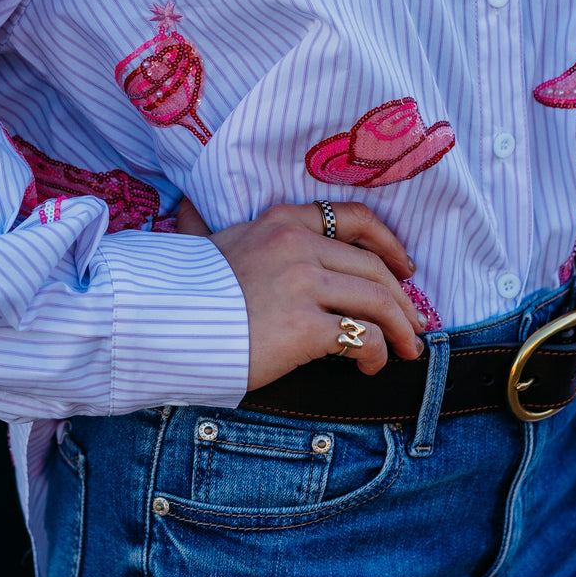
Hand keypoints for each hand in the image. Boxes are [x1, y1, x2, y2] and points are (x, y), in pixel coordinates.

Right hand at [177, 198, 424, 390]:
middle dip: (402, 301)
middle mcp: (297, 244)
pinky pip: (361, 338)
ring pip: (376, 302)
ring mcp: (303, 283)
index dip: (389, 243)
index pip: (354, 218)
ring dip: (400, 331)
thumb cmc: (182, 289)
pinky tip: (367, 368)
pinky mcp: (305, 325)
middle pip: (374, 268)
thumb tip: (183, 208)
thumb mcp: (205, 245)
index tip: (406, 267)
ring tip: (405, 353)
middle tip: (415, 326)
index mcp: (280, 221)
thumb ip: (211, 228)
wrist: (160, 325)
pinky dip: (375, 354)